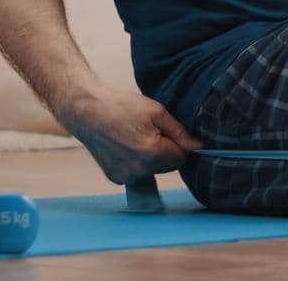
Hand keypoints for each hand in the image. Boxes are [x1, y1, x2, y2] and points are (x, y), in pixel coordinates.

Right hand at [57, 87, 203, 184]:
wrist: (87, 112)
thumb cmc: (122, 107)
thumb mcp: (157, 112)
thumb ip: (180, 132)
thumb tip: (200, 146)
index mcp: (152, 153)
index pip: (182, 156)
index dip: (178, 142)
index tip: (166, 130)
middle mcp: (139, 170)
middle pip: (169, 166)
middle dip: (166, 151)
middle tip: (151, 131)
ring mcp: (126, 177)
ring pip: (154, 171)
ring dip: (153, 159)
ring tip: (137, 138)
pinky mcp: (116, 179)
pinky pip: (139, 174)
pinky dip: (138, 164)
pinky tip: (127, 147)